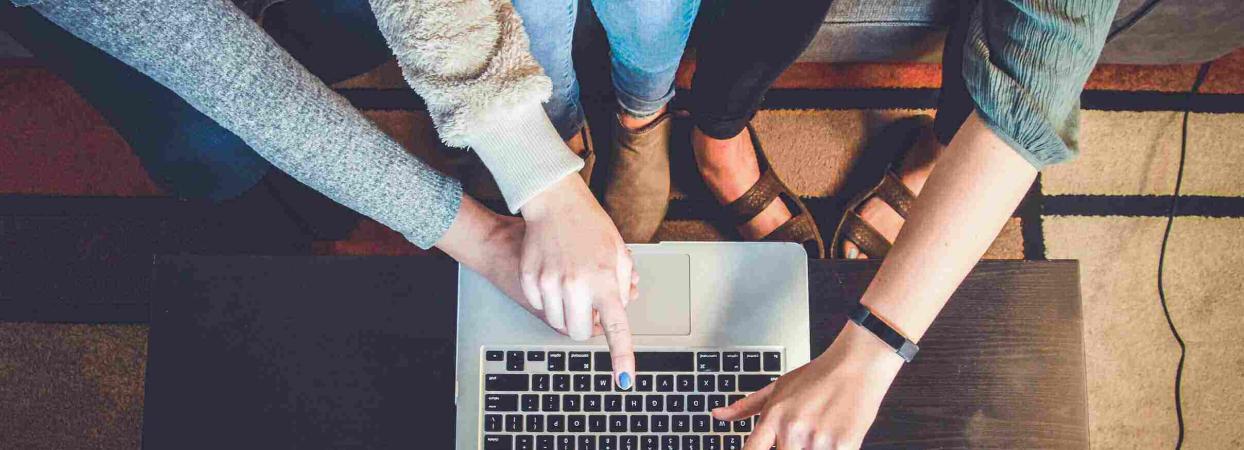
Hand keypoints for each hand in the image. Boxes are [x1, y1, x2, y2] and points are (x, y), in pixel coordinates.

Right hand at [519, 175, 638, 387]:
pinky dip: (548, 299)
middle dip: (585, 326)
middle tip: (589, 305)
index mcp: (604, 281)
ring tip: (572, 284)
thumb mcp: (619, 252)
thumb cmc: (590, 225)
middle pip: (579, 333)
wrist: (554, 202)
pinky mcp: (529, 279)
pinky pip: (540, 307)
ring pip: (557, 323)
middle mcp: (576, 285)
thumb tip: (622, 308)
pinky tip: (554, 275)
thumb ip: (624, 284)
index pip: (616, 328)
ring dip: (567, 312)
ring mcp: (549, 283)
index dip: (622, 357)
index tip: (625, 380)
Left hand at [712, 323, 904, 448]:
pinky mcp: (843, 445)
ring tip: (816, 433)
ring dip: (810, 448)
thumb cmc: (817, 376)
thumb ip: (746, 406)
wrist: (857, 364)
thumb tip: (718, 415)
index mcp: (774, 417)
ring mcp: (817, 439)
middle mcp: (792, 429)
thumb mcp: (777, 388)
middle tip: (799, 437)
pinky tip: (830, 438)